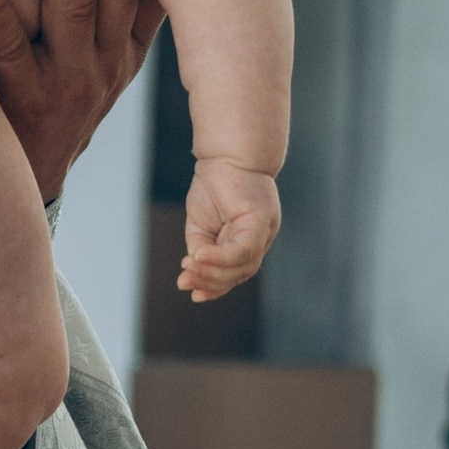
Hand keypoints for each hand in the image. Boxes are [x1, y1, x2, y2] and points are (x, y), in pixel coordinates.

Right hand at [181, 158, 279, 301]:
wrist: (226, 153)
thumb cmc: (215, 184)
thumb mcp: (201, 225)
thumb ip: (201, 247)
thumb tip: (194, 268)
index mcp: (246, 242)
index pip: (234, 273)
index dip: (214, 287)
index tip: (193, 295)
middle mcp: (259, 240)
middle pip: (239, 275)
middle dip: (210, 283)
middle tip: (184, 282)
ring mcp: (264, 232)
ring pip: (243, 267)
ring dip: (213, 272)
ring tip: (189, 269)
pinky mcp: (261, 222)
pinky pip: (243, 250)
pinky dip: (221, 257)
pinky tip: (199, 255)